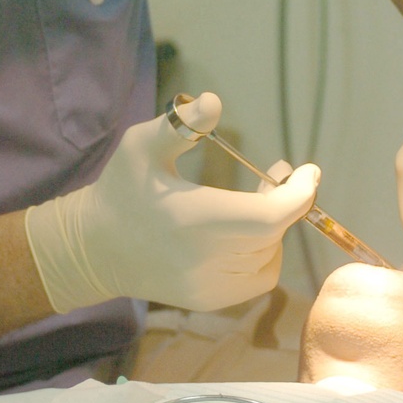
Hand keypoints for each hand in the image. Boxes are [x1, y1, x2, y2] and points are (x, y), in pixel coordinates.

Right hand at [25, 91, 319, 311]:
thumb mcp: (141, 146)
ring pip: (271, 258)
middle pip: (273, 234)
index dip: (299, 195)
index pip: (270, 216)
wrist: (95, 248)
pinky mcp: (210, 302)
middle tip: (275, 177)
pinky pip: (258, 277)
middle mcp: (206, 259)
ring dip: (273, 230)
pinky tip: (243, 234)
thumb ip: (180, 124)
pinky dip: (263, 255)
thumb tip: (214, 101)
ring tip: (256, 204)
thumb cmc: (122, 189)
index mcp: (194, 218)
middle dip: (285, 204)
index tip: (307, 171)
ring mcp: (209, 287)